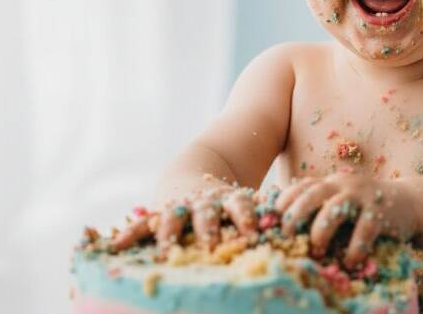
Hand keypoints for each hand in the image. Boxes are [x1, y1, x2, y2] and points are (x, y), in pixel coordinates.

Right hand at [111, 185, 257, 253]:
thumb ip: (270, 214)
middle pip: (207, 213)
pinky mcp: (158, 215)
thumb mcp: (250, 202)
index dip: (245, 215)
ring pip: (173, 219)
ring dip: (170, 233)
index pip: (240, 204)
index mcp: (231, 200)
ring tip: (167, 248)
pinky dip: (130, 235)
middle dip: (208, 227)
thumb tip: (307, 232)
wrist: (193, 174)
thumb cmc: (230, 201)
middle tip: (212, 242)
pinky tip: (116, 247)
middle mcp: (204, 204)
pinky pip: (141, 225)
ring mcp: (178, 209)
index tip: (251, 229)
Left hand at [275, 174, 416, 268]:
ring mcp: (363, 196)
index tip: (273, 218)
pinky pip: (364, 231)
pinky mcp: (380, 212)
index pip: (302, 186)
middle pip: (313, 194)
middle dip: (295, 214)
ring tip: (318, 250)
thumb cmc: (366, 208)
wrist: (409, 203)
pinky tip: (350, 262)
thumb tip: (284, 224)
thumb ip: (320, 205)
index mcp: (331, 182)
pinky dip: (354, 249)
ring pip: (335, 209)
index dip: (285, 200)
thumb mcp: (342, 199)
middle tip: (286, 234)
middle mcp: (344, 185)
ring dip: (321, 230)